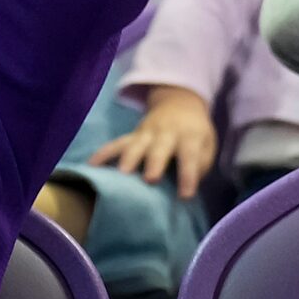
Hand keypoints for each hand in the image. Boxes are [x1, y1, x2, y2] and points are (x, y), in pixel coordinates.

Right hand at [90, 88, 220, 199]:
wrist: (178, 103)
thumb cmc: (195, 133)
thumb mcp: (207, 145)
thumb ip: (200, 165)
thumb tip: (184, 185)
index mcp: (189, 136)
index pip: (190, 156)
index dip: (188, 175)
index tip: (185, 196)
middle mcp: (166, 132)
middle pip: (160, 148)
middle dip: (154, 163)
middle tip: (149, 179)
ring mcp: (146, 132)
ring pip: (136, 144)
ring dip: (128, 158)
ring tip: (121, 174)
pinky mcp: (133, 135)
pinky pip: (116, 143)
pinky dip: (104, 153)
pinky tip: (91, 165)